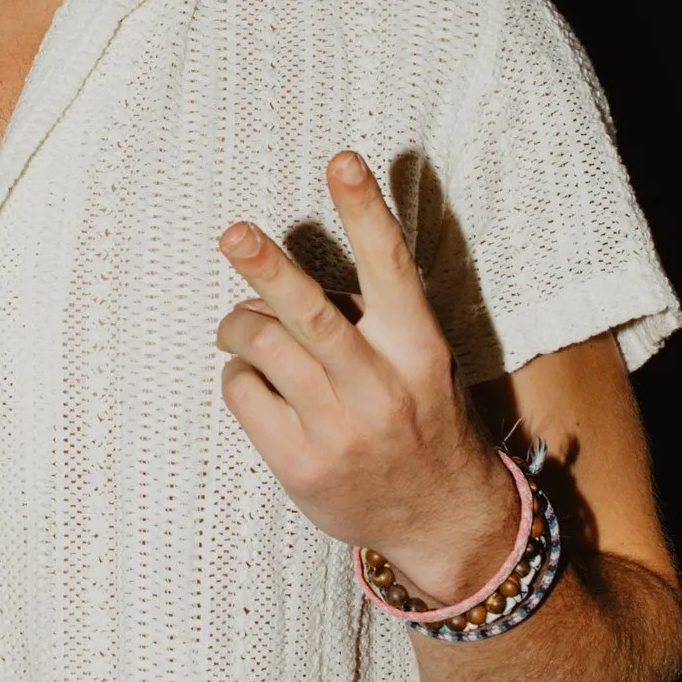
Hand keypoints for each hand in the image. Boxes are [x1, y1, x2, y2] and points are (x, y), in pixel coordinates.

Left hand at [217, 151, 510, 602]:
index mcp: (418, 349)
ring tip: (237, 326)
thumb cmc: (423, 422)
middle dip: (268, 269)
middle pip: (312, 314)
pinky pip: (244, 396)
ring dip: (239, 326)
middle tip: (234, 233)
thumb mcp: (418, 362)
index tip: (342, 159)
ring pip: (265, 350)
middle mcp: (381, 386)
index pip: (390, 266)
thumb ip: (364, 320)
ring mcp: (340, 430)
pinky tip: (255, 386)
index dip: (365, 209)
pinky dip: (239, 379)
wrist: (447, 522)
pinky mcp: (302, 465)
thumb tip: (272, 285)